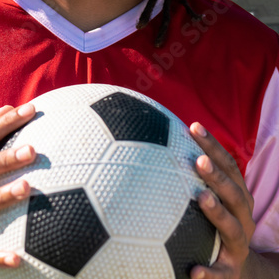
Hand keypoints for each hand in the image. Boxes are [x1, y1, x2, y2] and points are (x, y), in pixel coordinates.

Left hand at [189, 122, 255, 278]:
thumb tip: (147, 145)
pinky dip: (208, 273)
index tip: (194, 126)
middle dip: (218, 176)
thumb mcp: (209, 202)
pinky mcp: (229, 271)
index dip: (213, 146)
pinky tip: (194, 271)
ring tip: (201, 199)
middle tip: (198, 160)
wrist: (238, 270)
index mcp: (237, 199)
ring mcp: (238, 244)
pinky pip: (220, 273)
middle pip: (234, 193)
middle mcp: (242, 218)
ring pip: (231, 228)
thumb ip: (186, 180)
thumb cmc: (214, 228)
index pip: (228, 167)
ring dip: (217, 212)